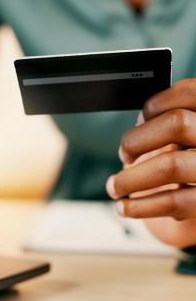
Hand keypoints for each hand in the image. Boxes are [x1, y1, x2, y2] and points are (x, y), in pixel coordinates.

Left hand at [106, 78, 195, 246]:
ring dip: (129, 179)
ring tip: (114, 187)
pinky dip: (139, 206)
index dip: (155, 105)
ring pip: (170, 165)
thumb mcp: (182, 139)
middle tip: (124, 156)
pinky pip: (172, 202)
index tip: (139, 121)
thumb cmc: (186, 164)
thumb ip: (167, 124)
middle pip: (176, 124)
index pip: (189, 93)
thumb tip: (140, 121)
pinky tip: (124, 207)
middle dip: (135, 141)